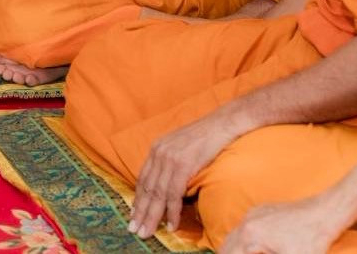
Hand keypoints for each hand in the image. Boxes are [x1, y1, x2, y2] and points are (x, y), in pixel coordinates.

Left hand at [131, 114, 239, 238]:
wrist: (222, 124)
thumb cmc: (205, 137)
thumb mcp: (180, 147)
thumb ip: (170, 162)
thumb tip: (167, 185)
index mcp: (157, 148)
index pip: (143, 179)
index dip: (137, 199)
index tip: (133, 215)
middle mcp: (159, 153)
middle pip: (147, 188)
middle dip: (140, 212)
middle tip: (135, 230)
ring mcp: (170, 159)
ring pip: (158, 194)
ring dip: (153, 216)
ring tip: (148, 232)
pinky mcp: (183, 165)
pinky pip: (174, 193)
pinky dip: (172, 211)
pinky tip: (171, 224)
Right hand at [220, 196, 340, 253]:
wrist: (325, 213)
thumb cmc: (312, 241)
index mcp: (251, 236)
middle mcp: (247, 223)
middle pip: (227, 247)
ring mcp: (253, 214)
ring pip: (233, 237)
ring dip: (234, 251)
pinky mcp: (261, 211)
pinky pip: (243, 228)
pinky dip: (242, 241)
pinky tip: (251, 249)